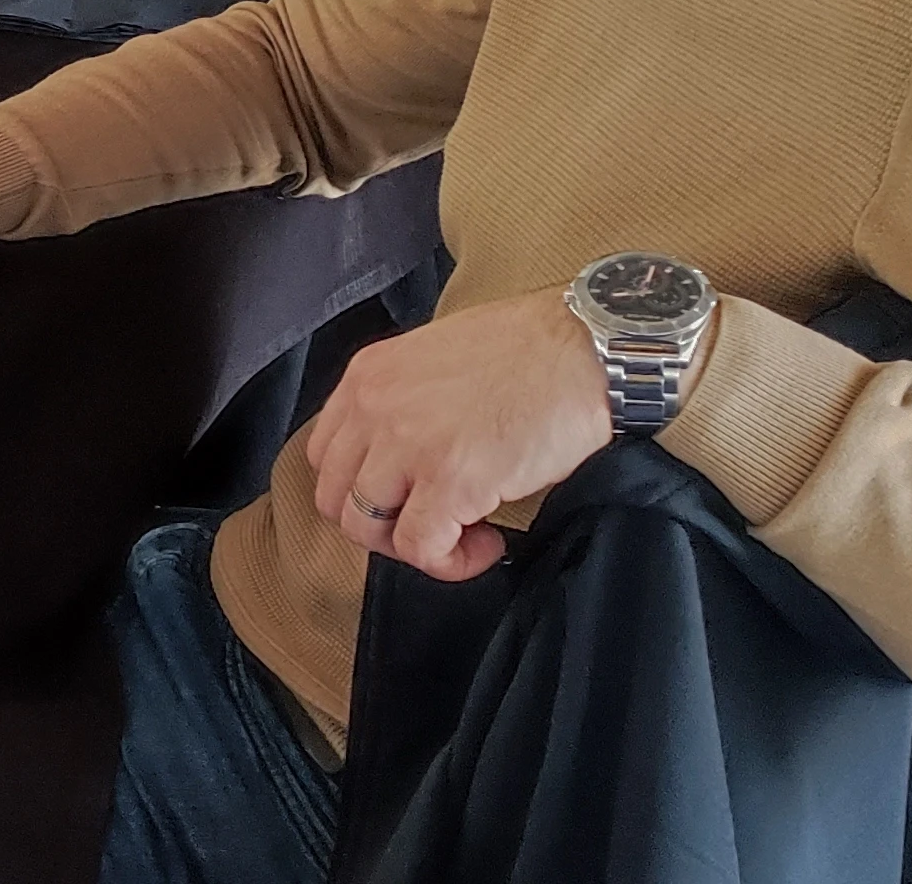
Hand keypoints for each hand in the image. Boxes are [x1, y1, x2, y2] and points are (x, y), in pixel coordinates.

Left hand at [301, 288, 616, 580]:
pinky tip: (488, 542)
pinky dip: (450, 561)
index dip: (363, 488)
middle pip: (334, 498)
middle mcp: (373, 409)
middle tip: (432, 521)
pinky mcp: (450, 482)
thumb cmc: (530, 350)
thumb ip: (405, 401)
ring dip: (414, 544)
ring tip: (465, 531)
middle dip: (381, 523)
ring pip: (366, 529)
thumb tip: (403, 459)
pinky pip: (421, 549)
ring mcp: (407, 446)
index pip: (325, 455)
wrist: (585, 350)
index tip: (404, 495)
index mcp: (367, 375)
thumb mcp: (437, 359)